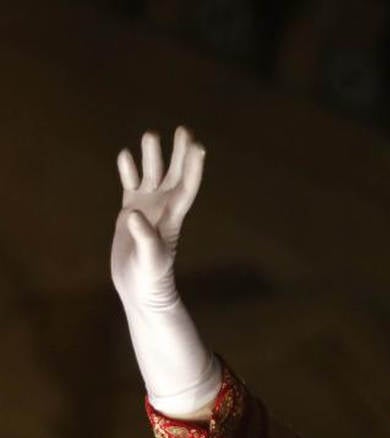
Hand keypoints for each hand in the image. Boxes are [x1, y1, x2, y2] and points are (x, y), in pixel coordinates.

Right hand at [111, 127, 204, 312]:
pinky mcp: (130, 214)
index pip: (186, 187)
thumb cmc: (150, 278)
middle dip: (179, 154)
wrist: (140, 289)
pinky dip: (128, 171)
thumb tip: (135, 216)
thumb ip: (144, 237)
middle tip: (184, 130)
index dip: (193, 167)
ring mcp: (147, 210)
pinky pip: (131, 186)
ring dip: (152, 157)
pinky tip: (125, 155)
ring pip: (152, 177)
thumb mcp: (149, 259)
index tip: (198, 146)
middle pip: (174, 176)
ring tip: (150, 135)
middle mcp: (163, 209)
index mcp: (173, 218)